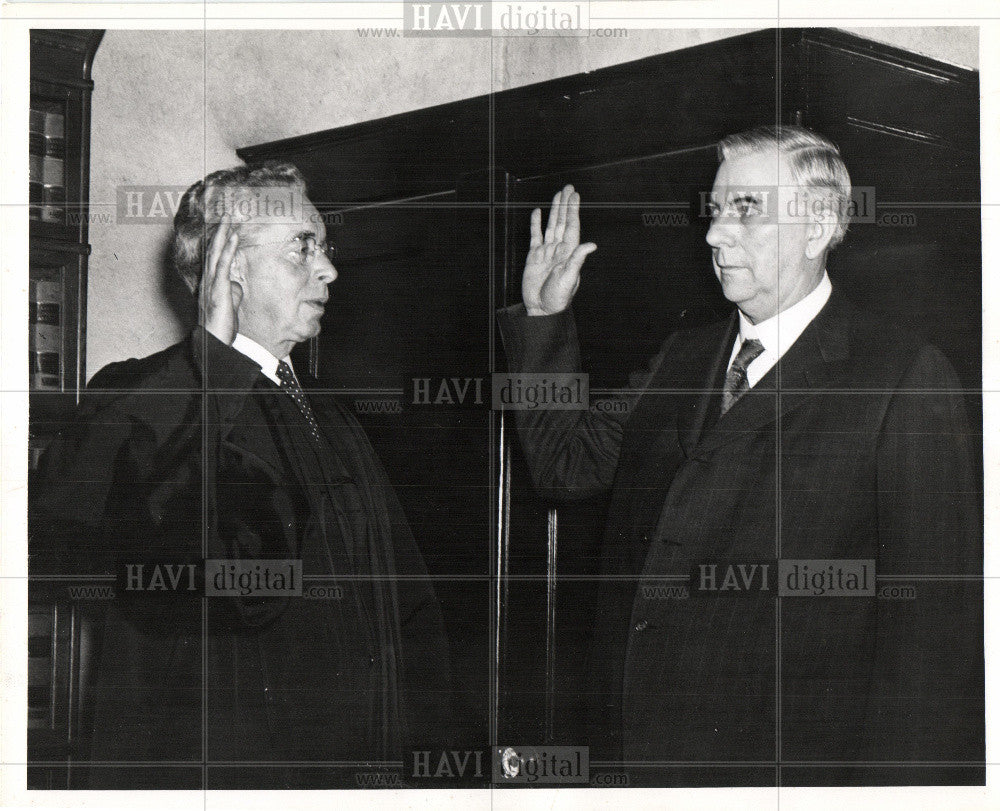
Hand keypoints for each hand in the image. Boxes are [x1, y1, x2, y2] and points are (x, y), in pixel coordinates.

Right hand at [198, 214, 241, 345]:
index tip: (224, 225)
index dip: (219, 240)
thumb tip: (237, 283)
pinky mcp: (218, 287)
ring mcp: (211, 282)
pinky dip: (228, 248)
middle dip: (219, 230)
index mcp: (210, 282)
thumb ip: (232, 291)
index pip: (214, 256)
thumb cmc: (221, 326)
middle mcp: (207, 279)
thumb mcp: (229, 305)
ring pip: (216, 252)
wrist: (213, 341)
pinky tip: (233, 236)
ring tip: (228, 217)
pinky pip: (224, 264)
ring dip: (223, 233)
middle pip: (213, 249)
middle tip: (225, 214)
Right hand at [522, 184, 596, 315]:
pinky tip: (537, 213)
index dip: (573, 210)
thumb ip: (578, 259)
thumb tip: (592, 244)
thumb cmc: (558, 298)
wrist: (541, 309)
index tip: (574, 195)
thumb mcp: (569, 278)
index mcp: (568, 252)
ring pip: (550, 226)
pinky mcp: (534, 257)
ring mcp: (546, 252)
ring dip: (553, 210)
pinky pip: (535, 236)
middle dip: (565, 205)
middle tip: (567, 188)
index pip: (571, 226)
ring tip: (557, 196)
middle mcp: (558, 249)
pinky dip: (536, 224)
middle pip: (561, 222)